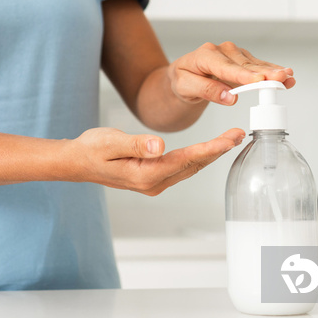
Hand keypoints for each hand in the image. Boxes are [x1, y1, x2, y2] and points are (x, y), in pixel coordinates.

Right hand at [70, 127, 244, 195]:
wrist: (77, 161)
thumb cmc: (91, 149)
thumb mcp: (110, 142)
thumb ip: (136, 144)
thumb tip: (159, 146)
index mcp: (145, 174)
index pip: (185, 160)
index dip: (210, 149)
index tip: (230, 139)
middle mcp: (153, 183)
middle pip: (193, 166)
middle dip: (218, 151)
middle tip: (240, 134)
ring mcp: (154, 183)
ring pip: (189, 168)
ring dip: (211, 154)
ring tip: (231, 139)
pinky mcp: (153, 178)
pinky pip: (182, 168)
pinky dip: (198, 157)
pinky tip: (209, 149)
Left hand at [167, 41, 295, 105]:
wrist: (184, 75)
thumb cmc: (183, 80)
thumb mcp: (185, 87)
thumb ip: (207, 91)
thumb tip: (230, 97)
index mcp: (204, 56)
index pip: (226, 67)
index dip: (243, 75)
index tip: (258, 81)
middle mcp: (222, 51)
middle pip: (245, 65)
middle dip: (265, 72)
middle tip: (281, 78)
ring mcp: (234, 54)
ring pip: (255, 65)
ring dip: (273, 72)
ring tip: (288, 77)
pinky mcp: (242, 60)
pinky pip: (258, 67)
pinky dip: (272, 71)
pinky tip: (286, 75)